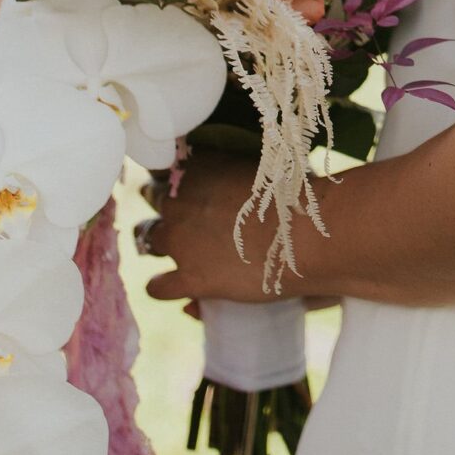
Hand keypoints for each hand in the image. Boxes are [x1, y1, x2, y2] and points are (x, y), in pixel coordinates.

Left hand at [139, 153, 298, 307]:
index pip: (168, 167)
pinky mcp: (189, 278)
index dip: (176, 177)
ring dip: (158, 242)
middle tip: (183, 216)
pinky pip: (157, 287)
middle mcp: (179, 200)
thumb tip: (219, 188)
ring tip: (172, 248)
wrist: (306, 235)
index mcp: (198, 168)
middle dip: (165, 206)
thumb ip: (233, 171)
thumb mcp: (260, 170)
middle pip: (154, 199)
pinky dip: (160, 286)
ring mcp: (181, 242)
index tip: (185, 184)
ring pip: (148, 239)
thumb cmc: (295, 196)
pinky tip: (166, 286)